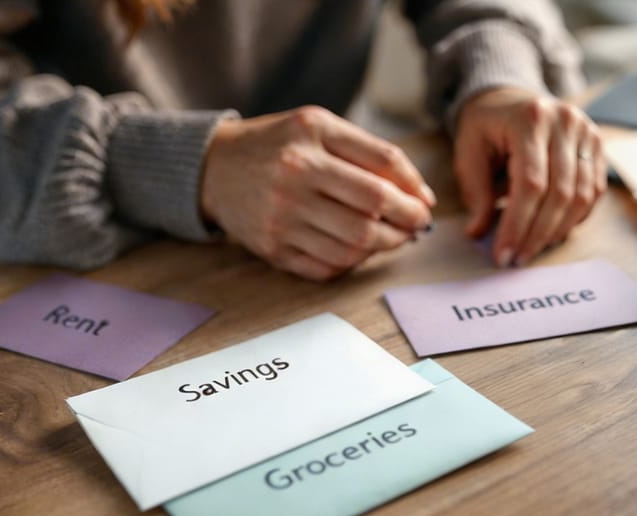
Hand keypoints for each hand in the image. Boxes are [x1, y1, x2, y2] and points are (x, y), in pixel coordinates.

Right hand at [200, 106, 435, 280]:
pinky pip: (328, 267)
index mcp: (311, 137)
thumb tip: (420, 194)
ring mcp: (281, 217)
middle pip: (372, 211)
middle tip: (416, 226)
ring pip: (354, 245)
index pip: (381, 168)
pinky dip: (353, 263)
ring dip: (384, 246)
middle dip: (406, 223)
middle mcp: (294, 176)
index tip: (424, 203)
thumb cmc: (278, 145)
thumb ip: (369, 152)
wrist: (212, 169)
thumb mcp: (318, 127)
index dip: (413, 190)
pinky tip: (358, 250)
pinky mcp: (273, 249)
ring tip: (391, 238)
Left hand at [455, 87, 605, 266]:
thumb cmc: (485, 127)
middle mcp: (565, 122)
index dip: (518, 225)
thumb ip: (476, 193)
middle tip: (517, 260)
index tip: (503, 254)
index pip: (531, 184)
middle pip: (560, 193)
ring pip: (582, 196)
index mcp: (530, 119)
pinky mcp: (597, 145)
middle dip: (537, 234)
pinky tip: (553, 232)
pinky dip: (575, 217)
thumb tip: (479, 233)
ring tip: (533, 249)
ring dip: (557, 230)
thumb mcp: (469, 153)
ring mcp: (587, 132)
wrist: (507, 98)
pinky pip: (594, 190)